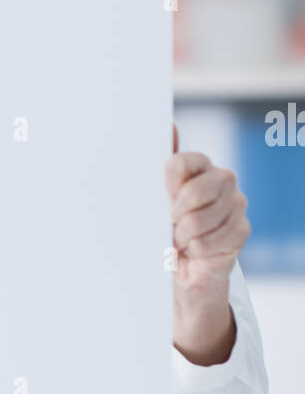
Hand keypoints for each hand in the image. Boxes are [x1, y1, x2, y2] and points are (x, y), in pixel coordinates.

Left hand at [165, 123, 249, 364]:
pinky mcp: (242, 228)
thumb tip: (168, 126)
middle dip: (176, 215)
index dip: (168, 186)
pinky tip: (195, 250)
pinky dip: (196, 251)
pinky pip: (211, 241)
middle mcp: (221, 179)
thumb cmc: (163, 229)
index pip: (181, 162)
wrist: (181, 267)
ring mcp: (236, 203)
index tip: (163, 199)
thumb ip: (156, 168)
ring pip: (201, 220)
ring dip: (183, 236)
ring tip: (181, 239)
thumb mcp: (151, 201)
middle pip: (194, 191)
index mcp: (198, 165)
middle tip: (171, 223)